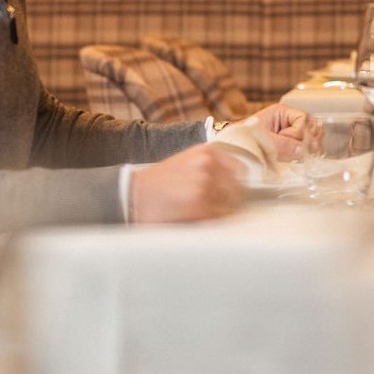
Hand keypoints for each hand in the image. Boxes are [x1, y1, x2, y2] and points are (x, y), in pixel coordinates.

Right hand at [130, 145, 244, 223]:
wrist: (133, 195)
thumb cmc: (159, 182)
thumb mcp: (187, 161)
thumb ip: (211, 167)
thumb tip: (238, 183)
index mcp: (207, 151)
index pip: (240, 170)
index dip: (239, 186)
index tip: (235, 196)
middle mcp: (208, 164)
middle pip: (237, 189)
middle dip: (230, 202)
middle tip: (215, 210)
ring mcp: (205, 183)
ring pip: (229, 205)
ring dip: (220, 212)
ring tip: (201, 214)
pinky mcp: (199, 204)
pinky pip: (217, 217)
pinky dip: (211, 221)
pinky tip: (195, 220)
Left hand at [251, 103, 314, 160]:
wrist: (240, 147)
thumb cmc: (248, 137)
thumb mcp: (264, 139)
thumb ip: (283, 144)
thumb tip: (302, 150)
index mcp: (282, 112)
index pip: (303, 119)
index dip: (298, 132)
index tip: (288, 141)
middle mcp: (291, 120)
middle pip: (313, 125)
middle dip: (310, 138)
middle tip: (302, 150)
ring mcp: (294, 131)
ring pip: (314, 135)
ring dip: (310, 146)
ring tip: (300, 154)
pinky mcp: (294, 143)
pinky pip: (309, 145)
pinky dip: (308, 151)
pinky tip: (301, 157)